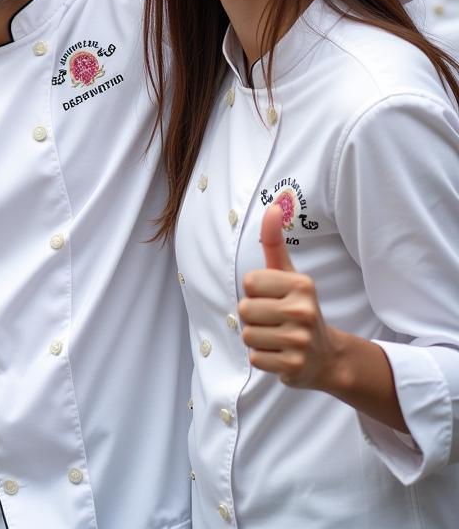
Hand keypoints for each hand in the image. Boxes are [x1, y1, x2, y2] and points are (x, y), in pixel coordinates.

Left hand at [238, 203, 339, 388]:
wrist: (327, 356)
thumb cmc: (298, 307)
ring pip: (247, 335)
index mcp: (301, 284)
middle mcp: (303, 310)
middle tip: (275, 321)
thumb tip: (272, 206)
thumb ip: (274, 242)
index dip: (254, 292)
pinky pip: (255, 359)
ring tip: (277, 337)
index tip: (273, 297)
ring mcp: (301, 340)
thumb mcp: (288, 274)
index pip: (248, 282)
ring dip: (257, 339)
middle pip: (244, 310)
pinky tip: (281, 354)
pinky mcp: (295, 366)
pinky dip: (263, 359)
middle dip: (253, 317)